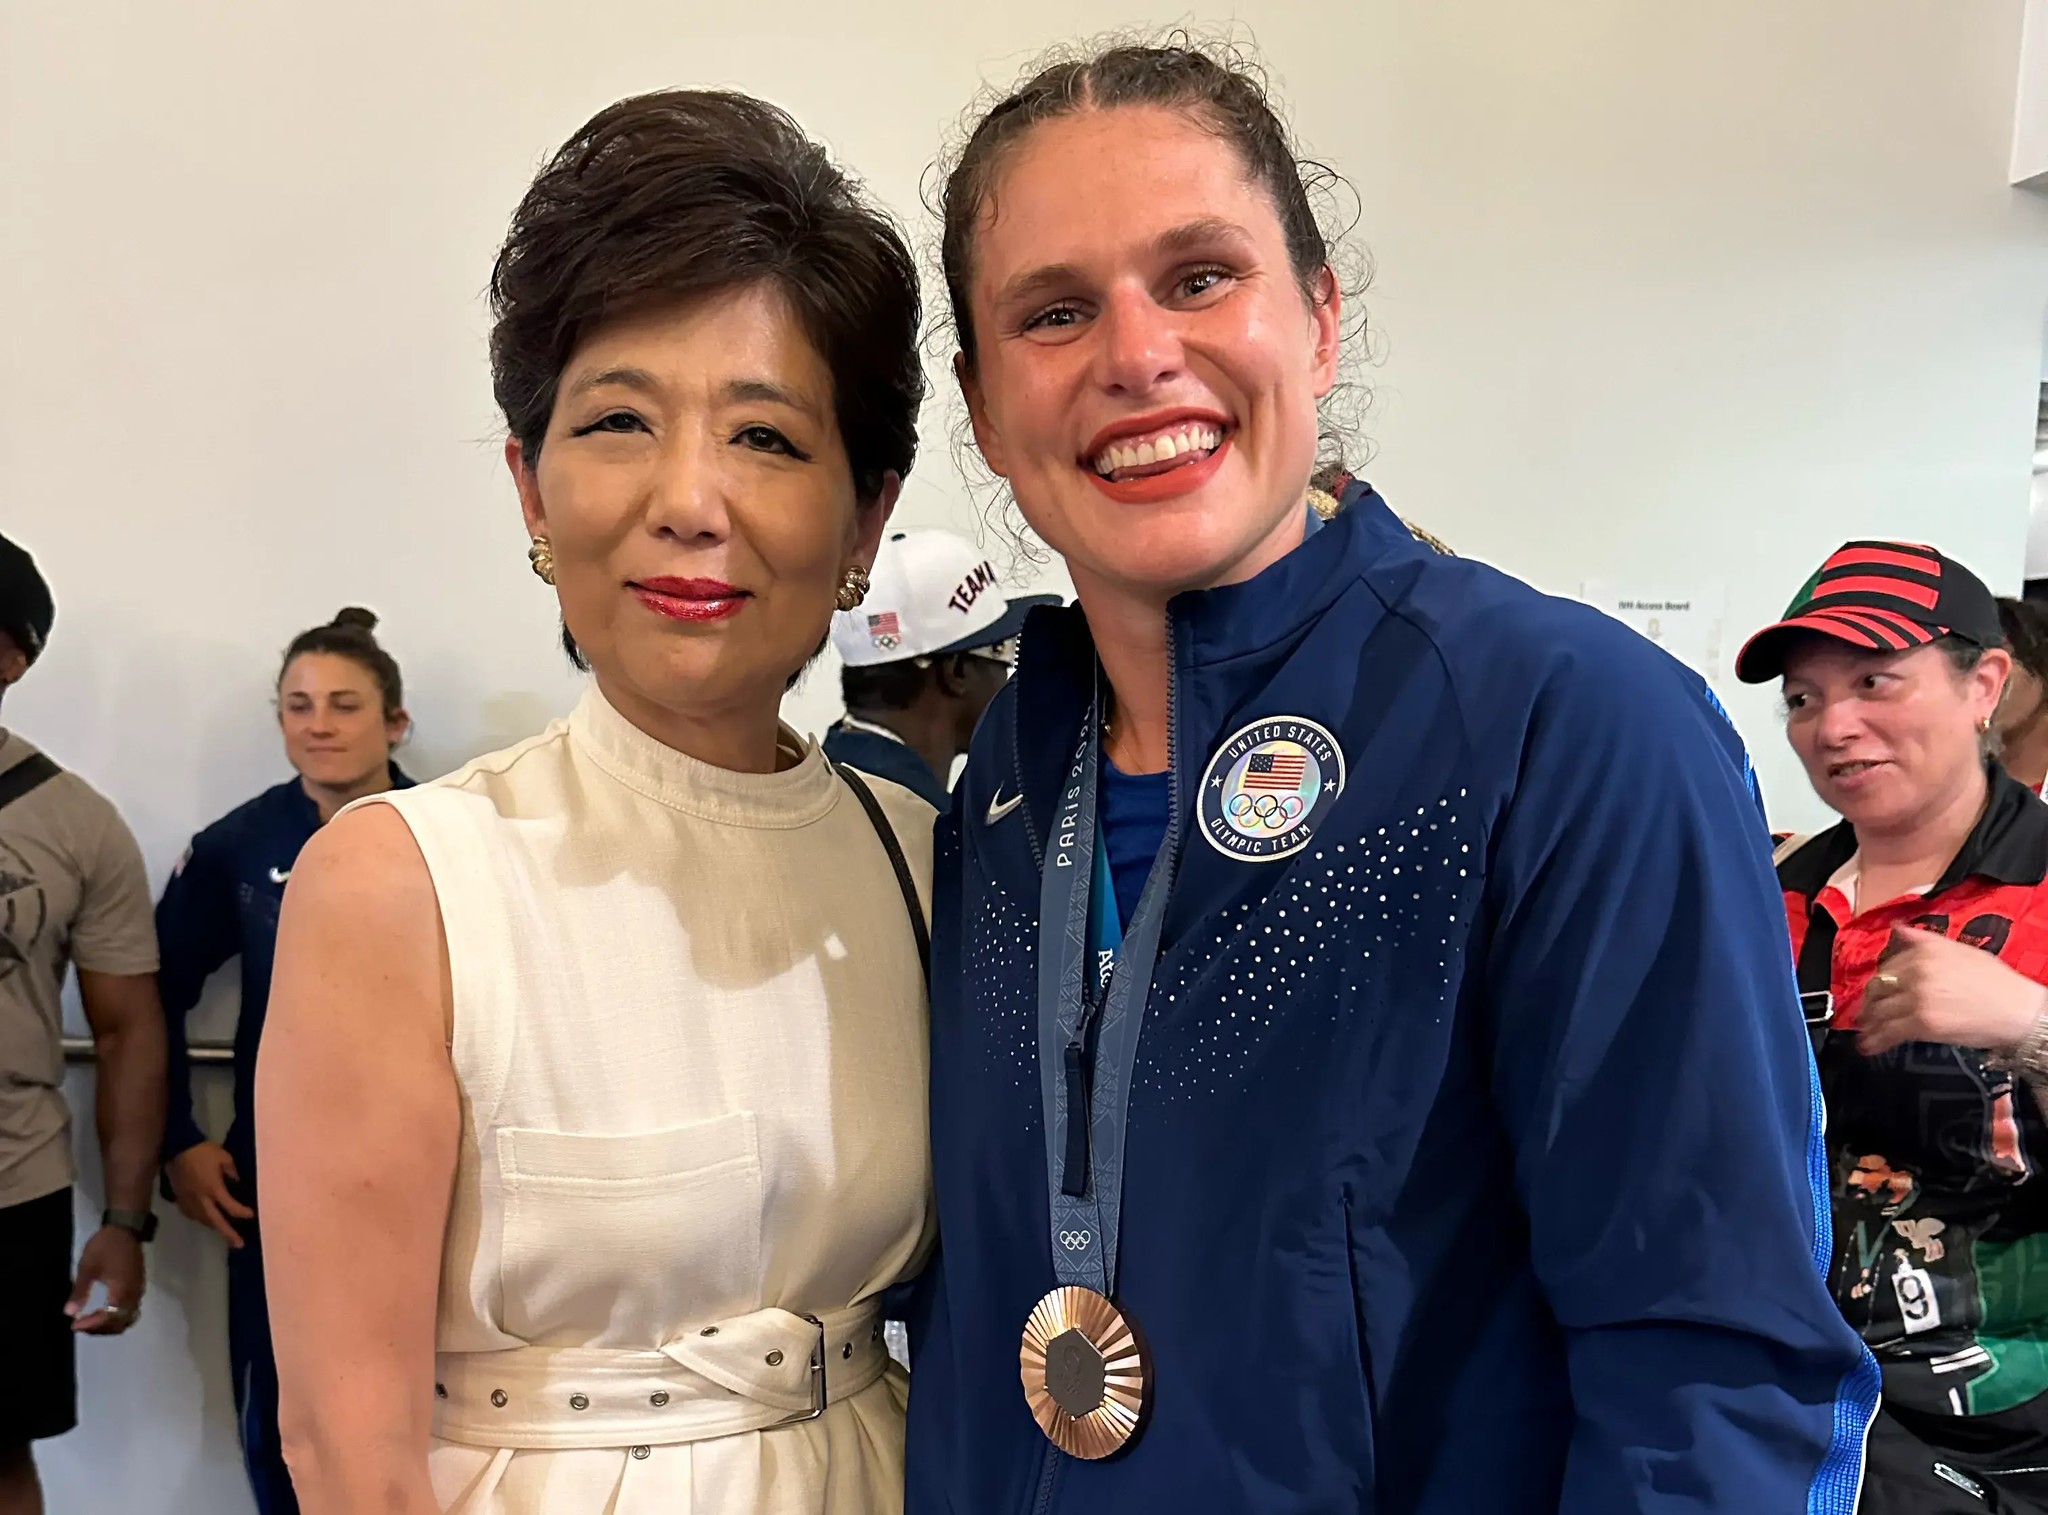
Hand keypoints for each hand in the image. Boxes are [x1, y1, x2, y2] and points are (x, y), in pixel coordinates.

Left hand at [68, 1225, 145, 1334]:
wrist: (125, 1228)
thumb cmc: (105, 1247)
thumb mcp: (87, 1267)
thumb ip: (80, 1291)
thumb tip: (69, 1313)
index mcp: (121, 1291)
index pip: (108, 1318)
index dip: (91, 1325)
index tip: (74, 1324)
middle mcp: (133, 1294)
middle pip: (120, 1323)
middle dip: (100, 1329)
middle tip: (81, 1325)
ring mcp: (138, 1290)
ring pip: (128, 1318)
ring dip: (109, 1324)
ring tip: (91, 1321)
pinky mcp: (139, 1285)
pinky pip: (131, 1309)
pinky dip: (117, 1317)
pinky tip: (104, 1311)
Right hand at [167, 1141, 252, 1246]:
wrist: (178, 1148)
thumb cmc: (204, 1152)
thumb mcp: (225, 1158)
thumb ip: (233, 1173)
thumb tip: (237, 1183)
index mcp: (214, 1189)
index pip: (231, 1207)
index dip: (242, 1213)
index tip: (252, 1215)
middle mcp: (201, 1199)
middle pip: (216, 1222)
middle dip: (228, 1234)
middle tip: (239, 1244)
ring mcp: (189, 1201)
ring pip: (203, 1220)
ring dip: (215, 1226)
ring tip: (226, 1232)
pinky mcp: (179, 1199)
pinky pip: (192, 1215)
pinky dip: (201, 1219)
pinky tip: (206, 1218)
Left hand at [1857, 926, 2047, 1056]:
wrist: (2019, 1010)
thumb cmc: (1995, 981)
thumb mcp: (1960, 950)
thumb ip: (1924, 940)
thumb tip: (1896, 928)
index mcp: (1925, 951)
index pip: (1888, 966)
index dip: (1880, 982)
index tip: (1877, 992)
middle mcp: (1916, 971)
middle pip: (1878, 987)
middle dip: (1869, 1003)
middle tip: (1866, 1014)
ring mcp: (1917, 997)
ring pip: (1879, 1010)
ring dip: (1868, 1023)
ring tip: (1865, 1032)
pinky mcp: (1922, 1023)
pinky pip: (1889, 1032)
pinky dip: (1875, 1041)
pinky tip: (1869, 1047)